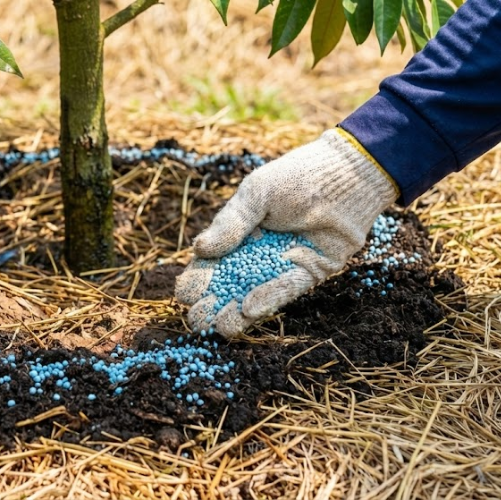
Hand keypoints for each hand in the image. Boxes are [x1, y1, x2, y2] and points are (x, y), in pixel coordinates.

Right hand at [175, 129, 398, 337]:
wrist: (346, 174)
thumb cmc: (297, 177)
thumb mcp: (256, 194)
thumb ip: (230, 223)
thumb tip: (200, 249)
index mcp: (239, 234)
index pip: (211, 263)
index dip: (197, 279)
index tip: (186, 292)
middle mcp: (259, 254)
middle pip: (229, 284)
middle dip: (211, 303)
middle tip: (198, 318)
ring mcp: (283, 265)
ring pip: (254, 294)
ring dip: (235, 312)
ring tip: (219, 326)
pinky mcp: (310, 272)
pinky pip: (286, 290)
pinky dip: (267, 300)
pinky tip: (248, 310)